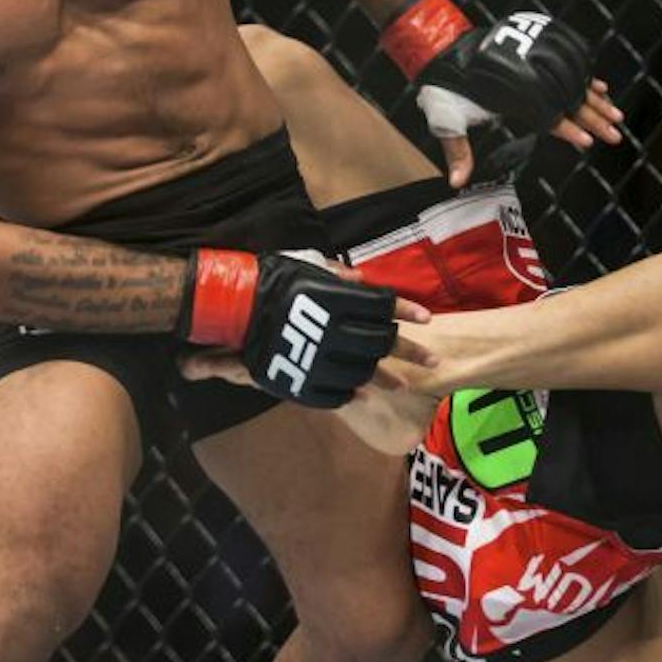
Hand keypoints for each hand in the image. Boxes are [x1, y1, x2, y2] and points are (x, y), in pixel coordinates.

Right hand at [180, 251, 432, 408]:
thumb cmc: (271, 280)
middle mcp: (335, 331)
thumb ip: (337, 275)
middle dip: (409, 351)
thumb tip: (363, 280)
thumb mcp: (305, 265)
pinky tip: (362, 395)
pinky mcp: (302, 382)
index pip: (383, 305)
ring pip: (363, 372)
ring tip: (402, 385)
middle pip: (381, 342)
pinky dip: (350, 395)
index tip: (427, 319)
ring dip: (385, 378)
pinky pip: (334, 394)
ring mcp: (320, 360)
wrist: (231, 308)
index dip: (406, 311)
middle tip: (430, 360)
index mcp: (338, 299)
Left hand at [380, 0, 623, 185]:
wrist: (441, 46)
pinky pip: (569, 66)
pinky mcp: (534, 55)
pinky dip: (586, 77)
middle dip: (594, 119)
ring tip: (616, 115)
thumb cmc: (445, 87)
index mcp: (510, 96)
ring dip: (595, 100)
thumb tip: (455, 183)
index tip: (587, 141)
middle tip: (616, 136)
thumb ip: (457, 151)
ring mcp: (532, 66)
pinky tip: (601, 87)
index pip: (547, 114)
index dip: (567, 129)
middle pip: (568, 100)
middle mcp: (526, 79)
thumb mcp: (446, 119)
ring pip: (573, 83)